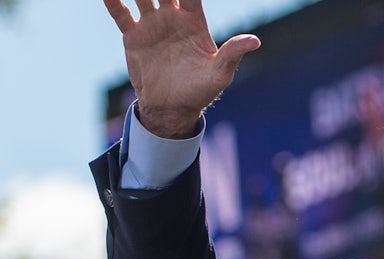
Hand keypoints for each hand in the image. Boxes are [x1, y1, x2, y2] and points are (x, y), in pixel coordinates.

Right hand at [104, 0, 260, 137]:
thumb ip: (233, 53)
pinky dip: (113, 2)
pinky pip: (121, 14)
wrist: (172, 108)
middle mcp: (172, 18)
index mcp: (194, 22)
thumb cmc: (201, 90)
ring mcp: (152, 25)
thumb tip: (255, 41)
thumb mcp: (220, 74)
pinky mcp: (134, 37)